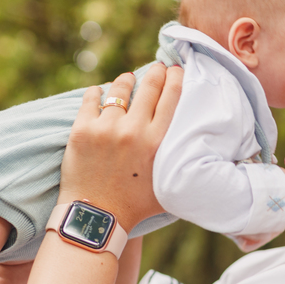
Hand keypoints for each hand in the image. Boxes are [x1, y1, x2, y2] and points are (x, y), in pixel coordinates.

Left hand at [59, 64, 182, 229]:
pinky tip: (101, 92)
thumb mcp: (168, 184)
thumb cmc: (135, 206)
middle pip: (149, 87)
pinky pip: (92, 98)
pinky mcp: (82, 130)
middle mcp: (133, 130)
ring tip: (129, 79)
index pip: (171, 97)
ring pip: (119, 89)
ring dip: (127, 80)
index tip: (176, 70)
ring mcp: (105, 128)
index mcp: (157, 142)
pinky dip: (98, 92)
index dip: (175, 78)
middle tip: (158, 67)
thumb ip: (182, 163)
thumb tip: (202, 151)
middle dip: (156, 72)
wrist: (96, 217)